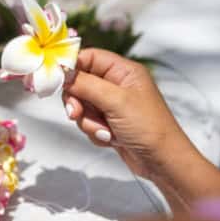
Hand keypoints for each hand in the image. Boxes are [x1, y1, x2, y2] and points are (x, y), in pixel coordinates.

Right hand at [62, 48, 197, 179]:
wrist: (163, 163)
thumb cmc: (148, 127)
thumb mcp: (116, 101)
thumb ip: (86, 84)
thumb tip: (62, 73)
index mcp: (124, 71)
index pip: (88, 58)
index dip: (71, 67)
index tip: (56, 80)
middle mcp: (117, 84)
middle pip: (80, 82)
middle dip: (77, 101)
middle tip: (75, 114)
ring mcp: (113, 104)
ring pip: (82, 105)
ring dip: (88, 120)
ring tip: (106, 131)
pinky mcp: (109, 122)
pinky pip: (88, 121)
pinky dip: (94, 131)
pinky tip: (111, 139)